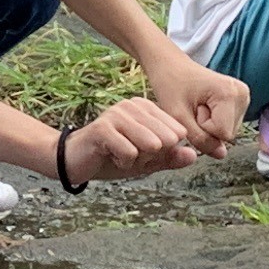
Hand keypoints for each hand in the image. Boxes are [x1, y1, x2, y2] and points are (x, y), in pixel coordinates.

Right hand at [64, 98, 200, 183]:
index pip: (177, 133)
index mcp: (146, 108)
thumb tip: (193, 156)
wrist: (74, 162)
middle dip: (152, 157)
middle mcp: (132, 105)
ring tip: (120, 155)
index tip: (142, 152)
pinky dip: (123, 163)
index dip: (164, 152)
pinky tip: (109, 156)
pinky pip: (130, 153)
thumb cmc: (112, 158)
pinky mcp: (103, 128)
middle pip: (166, 139)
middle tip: (130, 155)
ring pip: (150, 145)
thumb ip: (170, 158)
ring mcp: (117, 114)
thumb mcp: (146, 161)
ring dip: (138, 160)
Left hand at [139, 58, 250, 155]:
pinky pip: (227, 125)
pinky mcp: (240, 100)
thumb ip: (200, 138)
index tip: (191, 109)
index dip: (202, 128)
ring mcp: (243, 96)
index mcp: (230, 93)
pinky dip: (213, 120)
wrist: (170, 65)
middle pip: (227, 134)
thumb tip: (222, 155)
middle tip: (193, 107)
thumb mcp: (178, 116)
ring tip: (197, 105)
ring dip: (209, 125)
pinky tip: (204, 105)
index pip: (222, 134)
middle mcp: (242, 93)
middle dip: (206, 127)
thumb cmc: (170, 84)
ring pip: (227, 131)